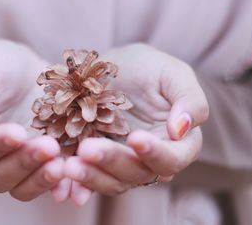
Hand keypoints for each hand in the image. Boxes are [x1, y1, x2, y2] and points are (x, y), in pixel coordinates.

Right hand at [0, 39, 66, 200]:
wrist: (27, 70)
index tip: (18, 133)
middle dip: (24, 163)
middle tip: (49, 146)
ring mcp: (15, 164)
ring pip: (21, 187)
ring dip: (41, 179)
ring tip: (62, 164)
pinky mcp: (41, 164)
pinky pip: (47, 185)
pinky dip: (60, 187)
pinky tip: (74, 178)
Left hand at [64, 44, 208, 204]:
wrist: (109, 69)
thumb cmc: (147, 67)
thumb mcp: (173, 73)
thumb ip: (189, 99)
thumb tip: (182, 129)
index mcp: (177, 142)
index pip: (172, 158)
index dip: (156, 153)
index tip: (136, 138)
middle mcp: (151, 159)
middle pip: (137, 173)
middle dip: (113, 162)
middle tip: (88, 149)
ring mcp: (123, 163)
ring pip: (112, 181)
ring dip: (91, 176)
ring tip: (70, 165)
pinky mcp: (98, 163)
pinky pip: (89, 178)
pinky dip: (76, 183)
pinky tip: (62, 175)